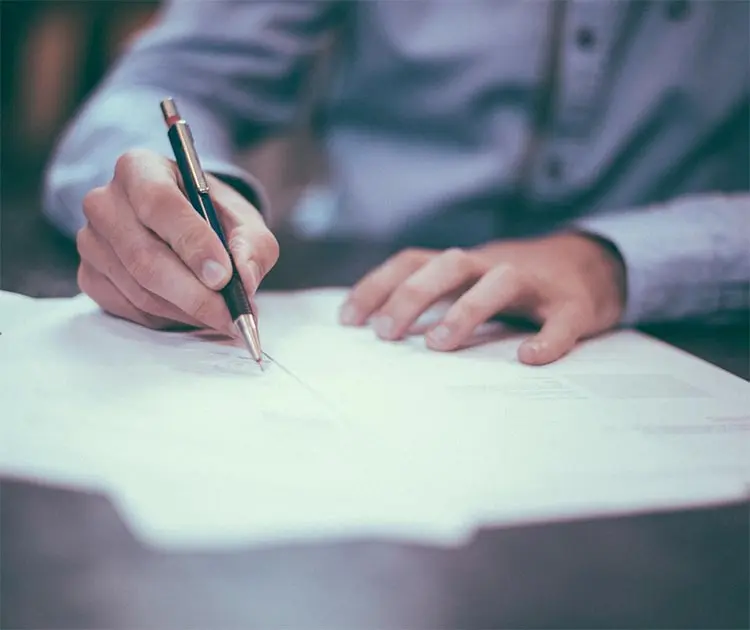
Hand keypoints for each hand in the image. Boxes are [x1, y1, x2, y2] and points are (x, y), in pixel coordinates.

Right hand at [76, 149, 278, 331]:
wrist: (184, 225)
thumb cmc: (213, 217)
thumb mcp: (244, 220)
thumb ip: (252, 246)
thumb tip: (244, 280)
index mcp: (140, 169)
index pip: (159, 204)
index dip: (192, 243)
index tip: (223, 276)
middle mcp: (105, 202)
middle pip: (145, 256)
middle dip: (195, 294)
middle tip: (231, 315)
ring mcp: (91, 241)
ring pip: (140, 289)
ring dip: (187, 310)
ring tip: (222, 315)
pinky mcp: (90, 276)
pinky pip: (130, 308)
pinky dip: (168, 318)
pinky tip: (192, 312)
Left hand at [340, 233, 625, 364]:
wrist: (592, 265)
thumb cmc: (517, 284)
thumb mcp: (471, 282)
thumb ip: (435, 298)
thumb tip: (379, 330)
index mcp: (465, 264)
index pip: (413, 261)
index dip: (377, 285)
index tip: (348, 320)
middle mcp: (494, 265)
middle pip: (448, 265)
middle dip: (412, 295)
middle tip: (385, 334)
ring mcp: (536, 283)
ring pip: (500, 281)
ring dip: (466, 309)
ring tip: (439, 345)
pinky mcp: (574, 305)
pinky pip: (562, 320)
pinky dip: (548, 339)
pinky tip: (530, 358)